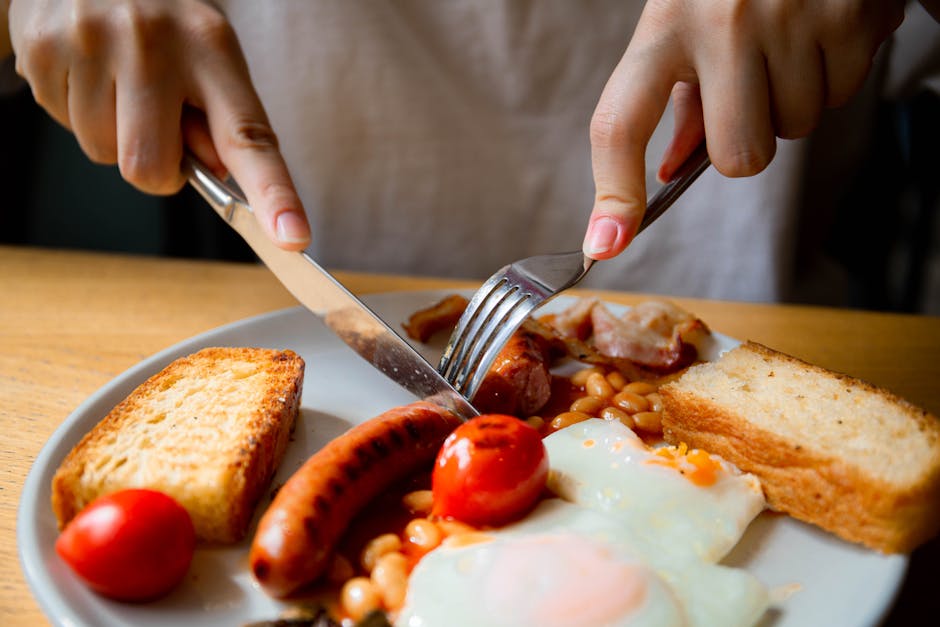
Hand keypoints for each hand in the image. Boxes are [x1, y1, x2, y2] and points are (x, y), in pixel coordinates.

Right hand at [8, 0, 310, 249]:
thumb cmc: (163, 21)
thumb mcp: (208, 54)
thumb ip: (219, 119)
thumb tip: (215, 176)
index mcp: (211, 47)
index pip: (248, 137)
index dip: (273, 194)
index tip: (292, 237)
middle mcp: (152, 43)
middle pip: (151, 169)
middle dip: (157, 168)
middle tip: (157, 124)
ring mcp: (92, 43)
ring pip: (104, 154)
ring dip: (114, 134)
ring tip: (118, 81)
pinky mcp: (42, 51)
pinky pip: (65, 125)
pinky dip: (78, 110)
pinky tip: (88, 70)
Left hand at [582, 0, 905, 259]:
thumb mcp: (684, 22)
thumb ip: (679, 99)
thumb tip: (673, 171)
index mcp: (663, 25)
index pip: (621, 124)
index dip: (614, 192)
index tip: (605, 243)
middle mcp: (722, 22)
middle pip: (738, 159)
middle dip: (748, 142)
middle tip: (751, 90)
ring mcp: (789, 18)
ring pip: (795, 130)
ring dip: (794, 102)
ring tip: (788, 44)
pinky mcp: (850, 15)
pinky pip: (841, 95)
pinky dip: (836, 75)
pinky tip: (823, 30)